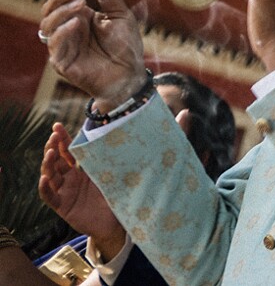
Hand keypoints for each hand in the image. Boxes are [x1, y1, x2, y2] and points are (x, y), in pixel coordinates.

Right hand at [39, 0, 145, 108]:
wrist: (130, 74)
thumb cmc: (125, 46)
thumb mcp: (120, 15)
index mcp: (79, 19)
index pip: (59, 2)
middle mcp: (68, 32)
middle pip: (49, 12)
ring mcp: (64, 47)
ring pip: (47, 27)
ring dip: (61, 12)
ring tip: (80, 4)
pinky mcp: (63, 62)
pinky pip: (55, 46)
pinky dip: (62, 32)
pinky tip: (77, 22)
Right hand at [39, 123, 124, 255]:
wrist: (117, 222)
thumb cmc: (119, 195)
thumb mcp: (122, 172)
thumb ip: (130, 152)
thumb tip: (160, 122)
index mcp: (82, 169)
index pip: (67, 151)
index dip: (61, 139)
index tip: (58, 125)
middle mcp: (70, 179)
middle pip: (55, 160)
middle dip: (52, 147)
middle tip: (55, 134)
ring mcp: (65, 192)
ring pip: (49, 175)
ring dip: (47, 164)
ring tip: (51, 152)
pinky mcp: (63, 206)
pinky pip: (49, 196)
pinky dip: (44, 188)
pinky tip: (44, 178)